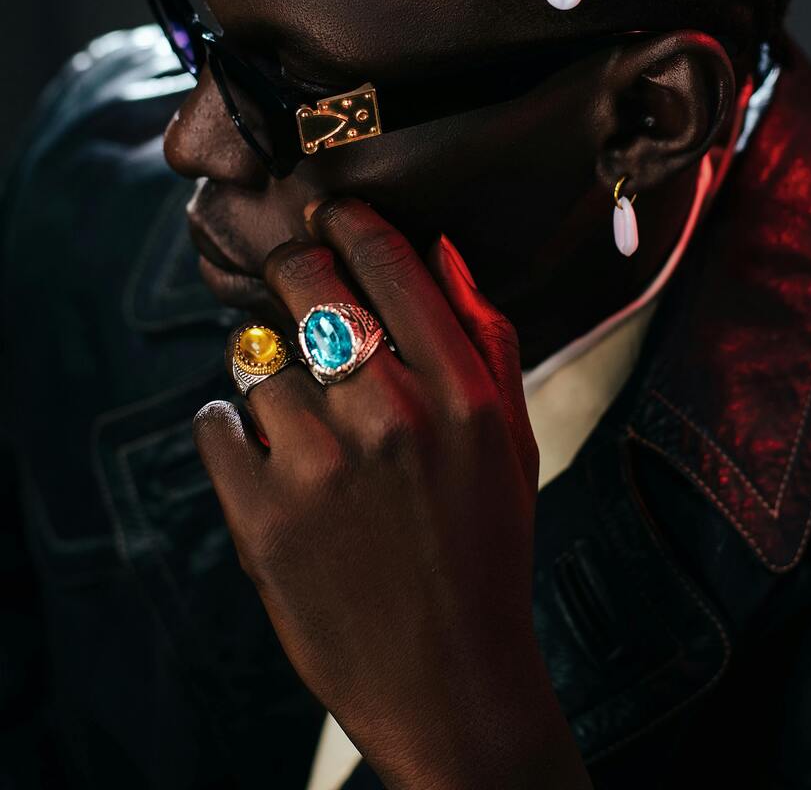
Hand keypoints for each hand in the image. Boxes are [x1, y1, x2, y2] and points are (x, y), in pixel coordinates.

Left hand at [193, 198, 590, 789]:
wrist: (448, 677)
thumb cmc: (485, 547)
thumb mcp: (513, 438)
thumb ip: (488, 336)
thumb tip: (441, 248)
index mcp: (461, 393)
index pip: (387, 262)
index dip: (348, 222)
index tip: (331, 214)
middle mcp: (392, 416)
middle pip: (309, 286)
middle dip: (294, 269)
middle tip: (295, 280)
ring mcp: (321, 467)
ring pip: (259, 359)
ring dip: (271, 373)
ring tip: (301, 417)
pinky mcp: (261, 518)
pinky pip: (215, 424)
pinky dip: (229, 431)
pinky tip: (266, 458)